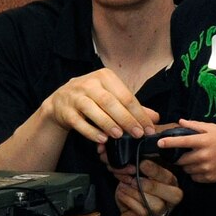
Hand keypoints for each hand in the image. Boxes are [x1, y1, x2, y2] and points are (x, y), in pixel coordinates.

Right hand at [42, 68, 158, 143]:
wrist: (60, 100)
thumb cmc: (92, 98)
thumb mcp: (112, 97)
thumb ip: (132, 107)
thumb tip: (155, 118)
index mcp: (105, 77)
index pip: (125, 95)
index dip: (139, 113)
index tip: (148, 128)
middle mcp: (89, 83)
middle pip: (110, 102)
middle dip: (126, 119)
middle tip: (137, 134)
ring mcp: (75, 96)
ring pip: (93, 109)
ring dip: (107, 123)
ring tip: (119, 136)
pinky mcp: (65, 110)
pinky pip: (78, 122)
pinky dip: (90, 131)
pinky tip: (102, 139)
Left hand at [115, 159, 181, 215]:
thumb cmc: (134, 198)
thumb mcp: (132, 180)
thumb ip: (132, 172)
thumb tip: (128, 165)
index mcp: (169, 186)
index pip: (169, 177)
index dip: (157, 170)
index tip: (142, 164)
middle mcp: (170, 201)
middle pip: (174, 194)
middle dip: (153, 185)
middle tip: (134, 181)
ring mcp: (162, 214)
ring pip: (157, 204)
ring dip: (136, 193)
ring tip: (123, 187)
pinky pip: (143, 212)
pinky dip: (129, 201)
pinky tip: (121, 195)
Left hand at [160, 119, 215, 182]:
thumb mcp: (212, 128)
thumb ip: (195, 125)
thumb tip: (180, 121)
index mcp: (204, 141)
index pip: (182, 141)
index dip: (169, 142)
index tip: (159, 143)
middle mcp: (204, 155)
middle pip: (181, 160)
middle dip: (178, 157)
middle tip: (182, 154)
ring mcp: (207, 168)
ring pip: (187, 169)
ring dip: (186, 165)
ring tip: (195, 160)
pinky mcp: (210, 178)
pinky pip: (194, 177)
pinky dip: (194, 173)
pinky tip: (201, 167)